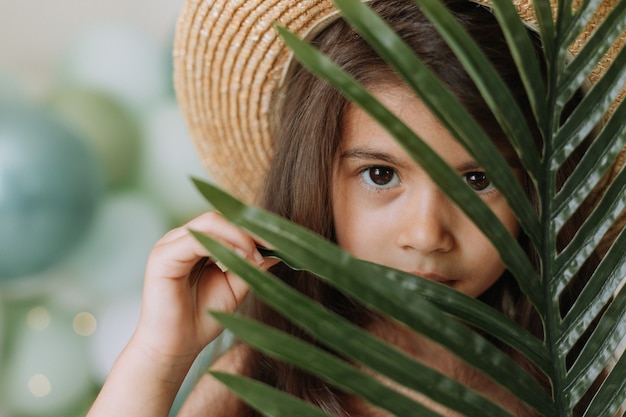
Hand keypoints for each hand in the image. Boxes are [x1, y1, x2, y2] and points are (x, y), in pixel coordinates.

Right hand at [131, 211, 272, 366]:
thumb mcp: (234, 287)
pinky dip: (223, 244)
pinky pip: (196, 240)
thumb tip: (277, 251)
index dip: (253, 229)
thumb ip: (251, 266)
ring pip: (210, 223)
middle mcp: (180, 239)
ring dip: (239, 236)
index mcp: (195, 244)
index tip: (279, 242)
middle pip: (219, 218)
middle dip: (249, 230)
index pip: (226, 222)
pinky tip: (242, 258)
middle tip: (273, 245)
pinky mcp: (162, 257)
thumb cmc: (202, 319)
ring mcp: (169, 245)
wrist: (175, 349)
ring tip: (257, 255)